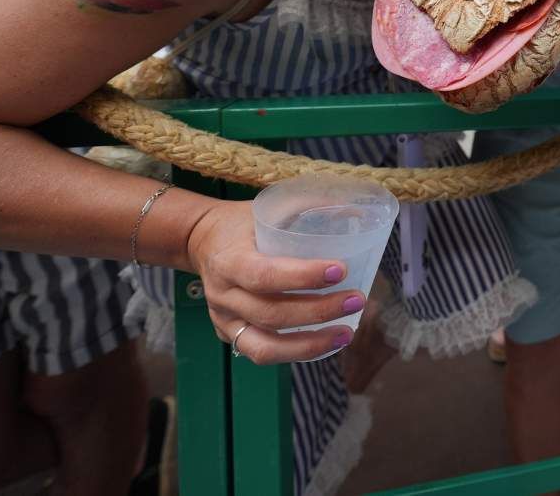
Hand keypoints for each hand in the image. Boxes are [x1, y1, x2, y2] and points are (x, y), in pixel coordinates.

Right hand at [184, 201, 366, 364]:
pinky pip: (262, 353)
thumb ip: (306, 207)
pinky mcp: (230, 334)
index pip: (265, 275)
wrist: (200, 240)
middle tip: (356, 300)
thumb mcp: (267, 208)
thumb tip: (358, 212)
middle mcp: (223, 295)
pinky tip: (324, 344)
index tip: (340, 270)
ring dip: (310, 344)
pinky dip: (295, 353)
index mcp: (230, 260)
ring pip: (265, 346)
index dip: (303, 277)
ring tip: (346, 333)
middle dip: (318, 311)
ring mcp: (224, 319)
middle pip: (271, 314)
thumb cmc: (241, 223)